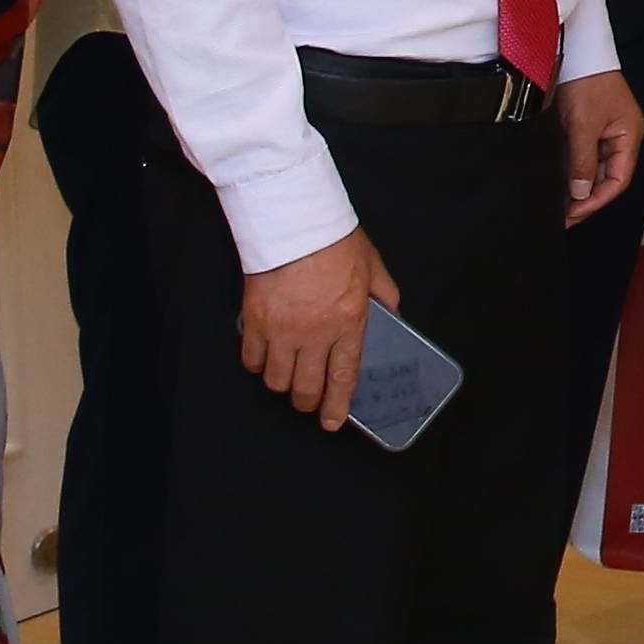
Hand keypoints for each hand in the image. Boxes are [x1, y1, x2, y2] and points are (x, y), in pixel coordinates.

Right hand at [239, 230, 401, 429]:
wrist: (294, 220)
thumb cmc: (336, 242)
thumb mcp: (374, 268)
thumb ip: (385, 297)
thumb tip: (393, 317)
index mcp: (348, 321)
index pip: (343, 377)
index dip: (336, 406)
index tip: (332, 422)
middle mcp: (314, 332)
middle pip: (306, 388)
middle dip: (308, 403)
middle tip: (309, 402)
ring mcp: (281, 329)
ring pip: (276, 380)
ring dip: (283, 384)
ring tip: (289, 376)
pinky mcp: (254, 320)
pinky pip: (251, 359)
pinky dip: (257, 364)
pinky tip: (265, 357)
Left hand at [557, 73, 643, 222]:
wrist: (574, 50)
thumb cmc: (587, 82)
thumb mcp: (583, 125)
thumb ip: (583, 162)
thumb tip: (581, 193)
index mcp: (629, 136)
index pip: (618, 180)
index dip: (597, 200)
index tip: (574, 214)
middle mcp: (620, 136)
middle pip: (607, 177)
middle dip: (586, 197)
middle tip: (563, 216)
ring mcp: (604, 131)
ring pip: (594, 168)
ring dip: (577, 186)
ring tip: (558, 204)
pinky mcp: (587, 125)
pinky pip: (583, 156)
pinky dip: (572, 171)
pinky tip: (557, 181)